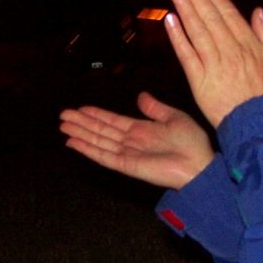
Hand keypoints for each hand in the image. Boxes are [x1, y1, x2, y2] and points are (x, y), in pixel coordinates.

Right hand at [59, 91, 213, 189]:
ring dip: (80, 133)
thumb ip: (154, 108)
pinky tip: (73, 142)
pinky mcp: (127, 166)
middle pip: (100, 131)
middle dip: (82, 123)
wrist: (199, 164)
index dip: (96, 114)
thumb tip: (140, 96)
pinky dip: (88, 149)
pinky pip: (103, 156)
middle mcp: (131, 142)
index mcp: (142, 130)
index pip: (113, 121)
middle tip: (63, 115)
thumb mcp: (173, 117)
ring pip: (98, 142)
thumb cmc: (192, 143)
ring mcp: (127, 154)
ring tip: (63, 126)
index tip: (80, 108)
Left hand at [165, 0, 262, 127]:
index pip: (228, 14)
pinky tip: (170, 20)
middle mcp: (231, 50)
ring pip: (197, 31)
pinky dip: (178, 37)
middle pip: (209, 17)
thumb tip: (258, 11)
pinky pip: (187, 55)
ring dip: (184, 8)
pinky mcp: (201, 82)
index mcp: (250, 44)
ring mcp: (214, 65)